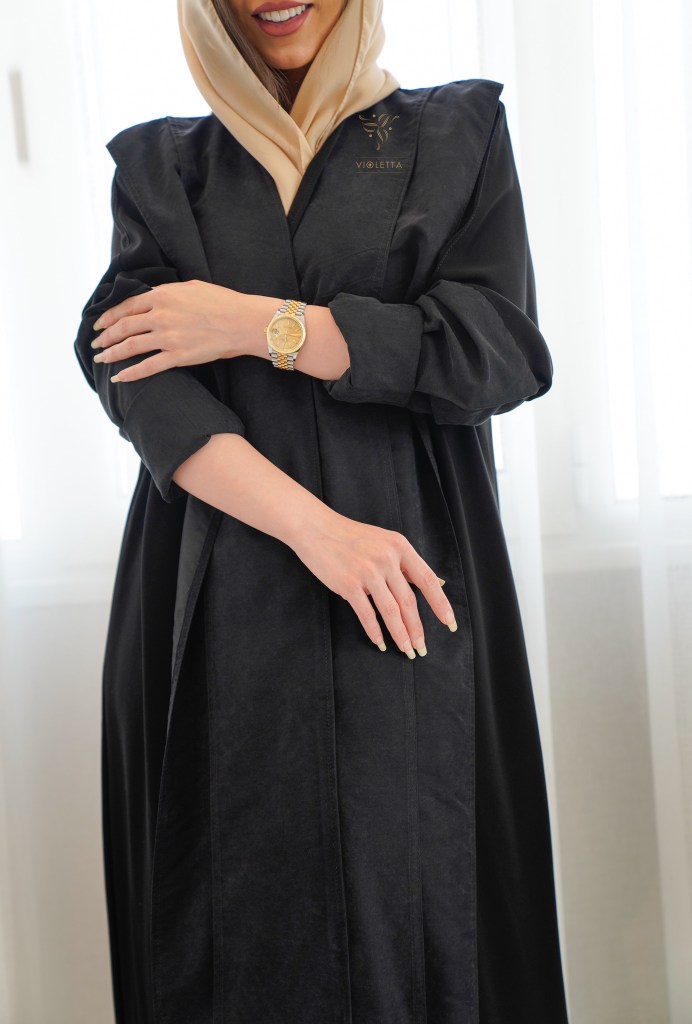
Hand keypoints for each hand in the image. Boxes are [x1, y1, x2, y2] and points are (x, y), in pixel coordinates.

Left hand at [91, 280, 253, 382]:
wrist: (242, 321)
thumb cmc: (222, 302)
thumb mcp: (191, 287)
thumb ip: (168, 292)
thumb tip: (154, 296)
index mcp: (161, 296)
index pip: (126, 307)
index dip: (108, 317)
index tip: (99, 325)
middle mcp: (160, 316)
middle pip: (123, 327)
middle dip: (105, 337)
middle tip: (96, 344)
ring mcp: (168, 337)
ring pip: (130, 346)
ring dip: (112, 354)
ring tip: (102, 359)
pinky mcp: (178, 356)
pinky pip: (148, 367)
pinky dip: (131, 373)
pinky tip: (119, 378)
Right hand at [291, 510, 456, 656]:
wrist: (316, 528)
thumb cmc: (351, 536)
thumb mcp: (385, 542)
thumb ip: (407, 564)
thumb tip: (436, 583)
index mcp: (400, 547)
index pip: (427, 580)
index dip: (440, 604)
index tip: (449, 623)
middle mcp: (387, 559)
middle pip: (409, 601)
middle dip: (417, 629)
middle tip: (422, 647)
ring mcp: (368, 572)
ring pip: (391, 611)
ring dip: (400, 634)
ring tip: (406, 650)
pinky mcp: (349, 584)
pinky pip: (366, 614)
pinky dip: (375, 631)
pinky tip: (381, 642)